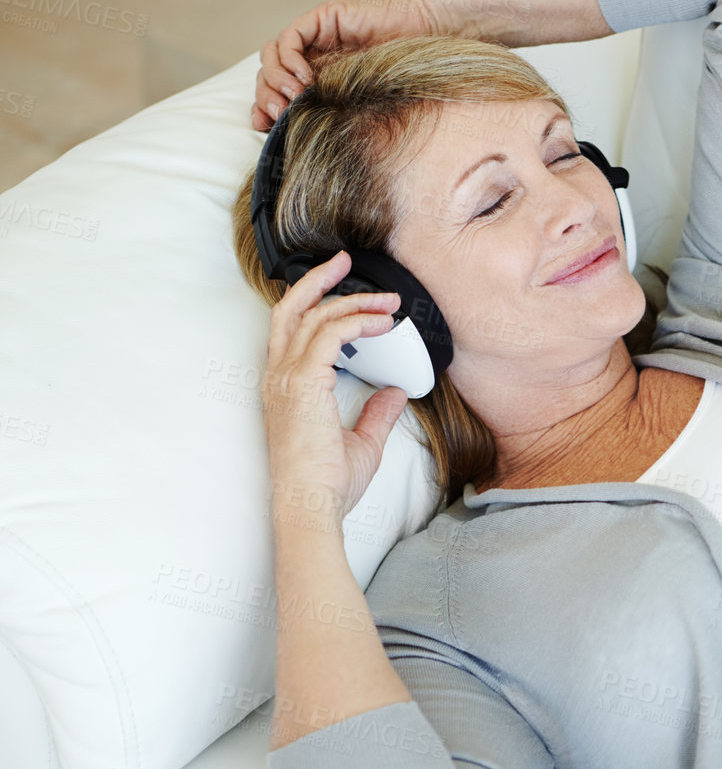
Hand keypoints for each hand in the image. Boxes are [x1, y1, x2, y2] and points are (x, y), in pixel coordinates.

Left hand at [250, 0, 431, 130]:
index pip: (276, 93)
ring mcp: (314, 38)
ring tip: (294, 99)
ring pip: (272, 56)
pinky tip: (306, 79)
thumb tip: (299, 144)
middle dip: (267, 97)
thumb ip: (330, 116)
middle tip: (280, 115)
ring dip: (275, 81)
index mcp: (317, 81)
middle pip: (268, 75)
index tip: (265, 127)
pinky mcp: (321, 20)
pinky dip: (289, 60)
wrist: (428, 41)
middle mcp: (311, 58)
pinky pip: (289, 39)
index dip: (263, 109)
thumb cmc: (404, 77)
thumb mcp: (359, 107)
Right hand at [261, 250, 408, 531]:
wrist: (311, 507)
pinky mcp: (303, 383)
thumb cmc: (327, 485)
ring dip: (354, 301)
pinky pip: (330, 334)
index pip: (291, 329)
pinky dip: (358, 321)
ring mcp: (286, 378)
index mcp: (284, 387)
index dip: (314, 302)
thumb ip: (376, 414)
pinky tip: (383, 323)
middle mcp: (279, 376)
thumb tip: (395, 393)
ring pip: (315, 316)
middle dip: (318, 280)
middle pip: (290, 309)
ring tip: (387, 300)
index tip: (344, 288)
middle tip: (346, 261)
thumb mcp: (362, 443)